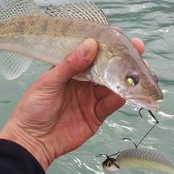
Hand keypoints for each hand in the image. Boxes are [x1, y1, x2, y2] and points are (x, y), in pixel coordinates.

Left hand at [0, 38, 143, 168]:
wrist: (33, 140)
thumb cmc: (34, 107)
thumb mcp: (49, 82)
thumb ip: (69, 64)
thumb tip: (90, 44)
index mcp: (70, 69)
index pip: (90, 53)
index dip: (104, 44)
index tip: (118, 34)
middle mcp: (83, 81)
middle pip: (106, 67)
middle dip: (122, 58)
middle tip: (138, 49)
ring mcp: (91, 97)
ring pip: (113, 84)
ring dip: (126, 77)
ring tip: (139, 69)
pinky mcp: (96, 114)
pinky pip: (111, 104)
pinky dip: (120, 98)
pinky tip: (127, 92)